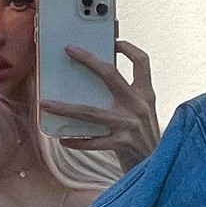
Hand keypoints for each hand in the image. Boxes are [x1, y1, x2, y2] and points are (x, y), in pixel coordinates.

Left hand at [40, 39, 160, 171]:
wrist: (160, 166)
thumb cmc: (145, 139)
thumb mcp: (143, 113)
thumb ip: (127, 99)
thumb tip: (92, 88)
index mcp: (146, 94)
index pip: (142, 62)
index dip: (128, 48)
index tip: (113, 40)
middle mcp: (139, 105)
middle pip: (111, 75)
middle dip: (88, 60)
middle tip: (70, 50)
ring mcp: (130, 124)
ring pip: (90, 112)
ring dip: (65, 108)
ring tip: (45, 104)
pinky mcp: (122, 144)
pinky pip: (92, 141)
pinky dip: (76, 141)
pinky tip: (63, 140)